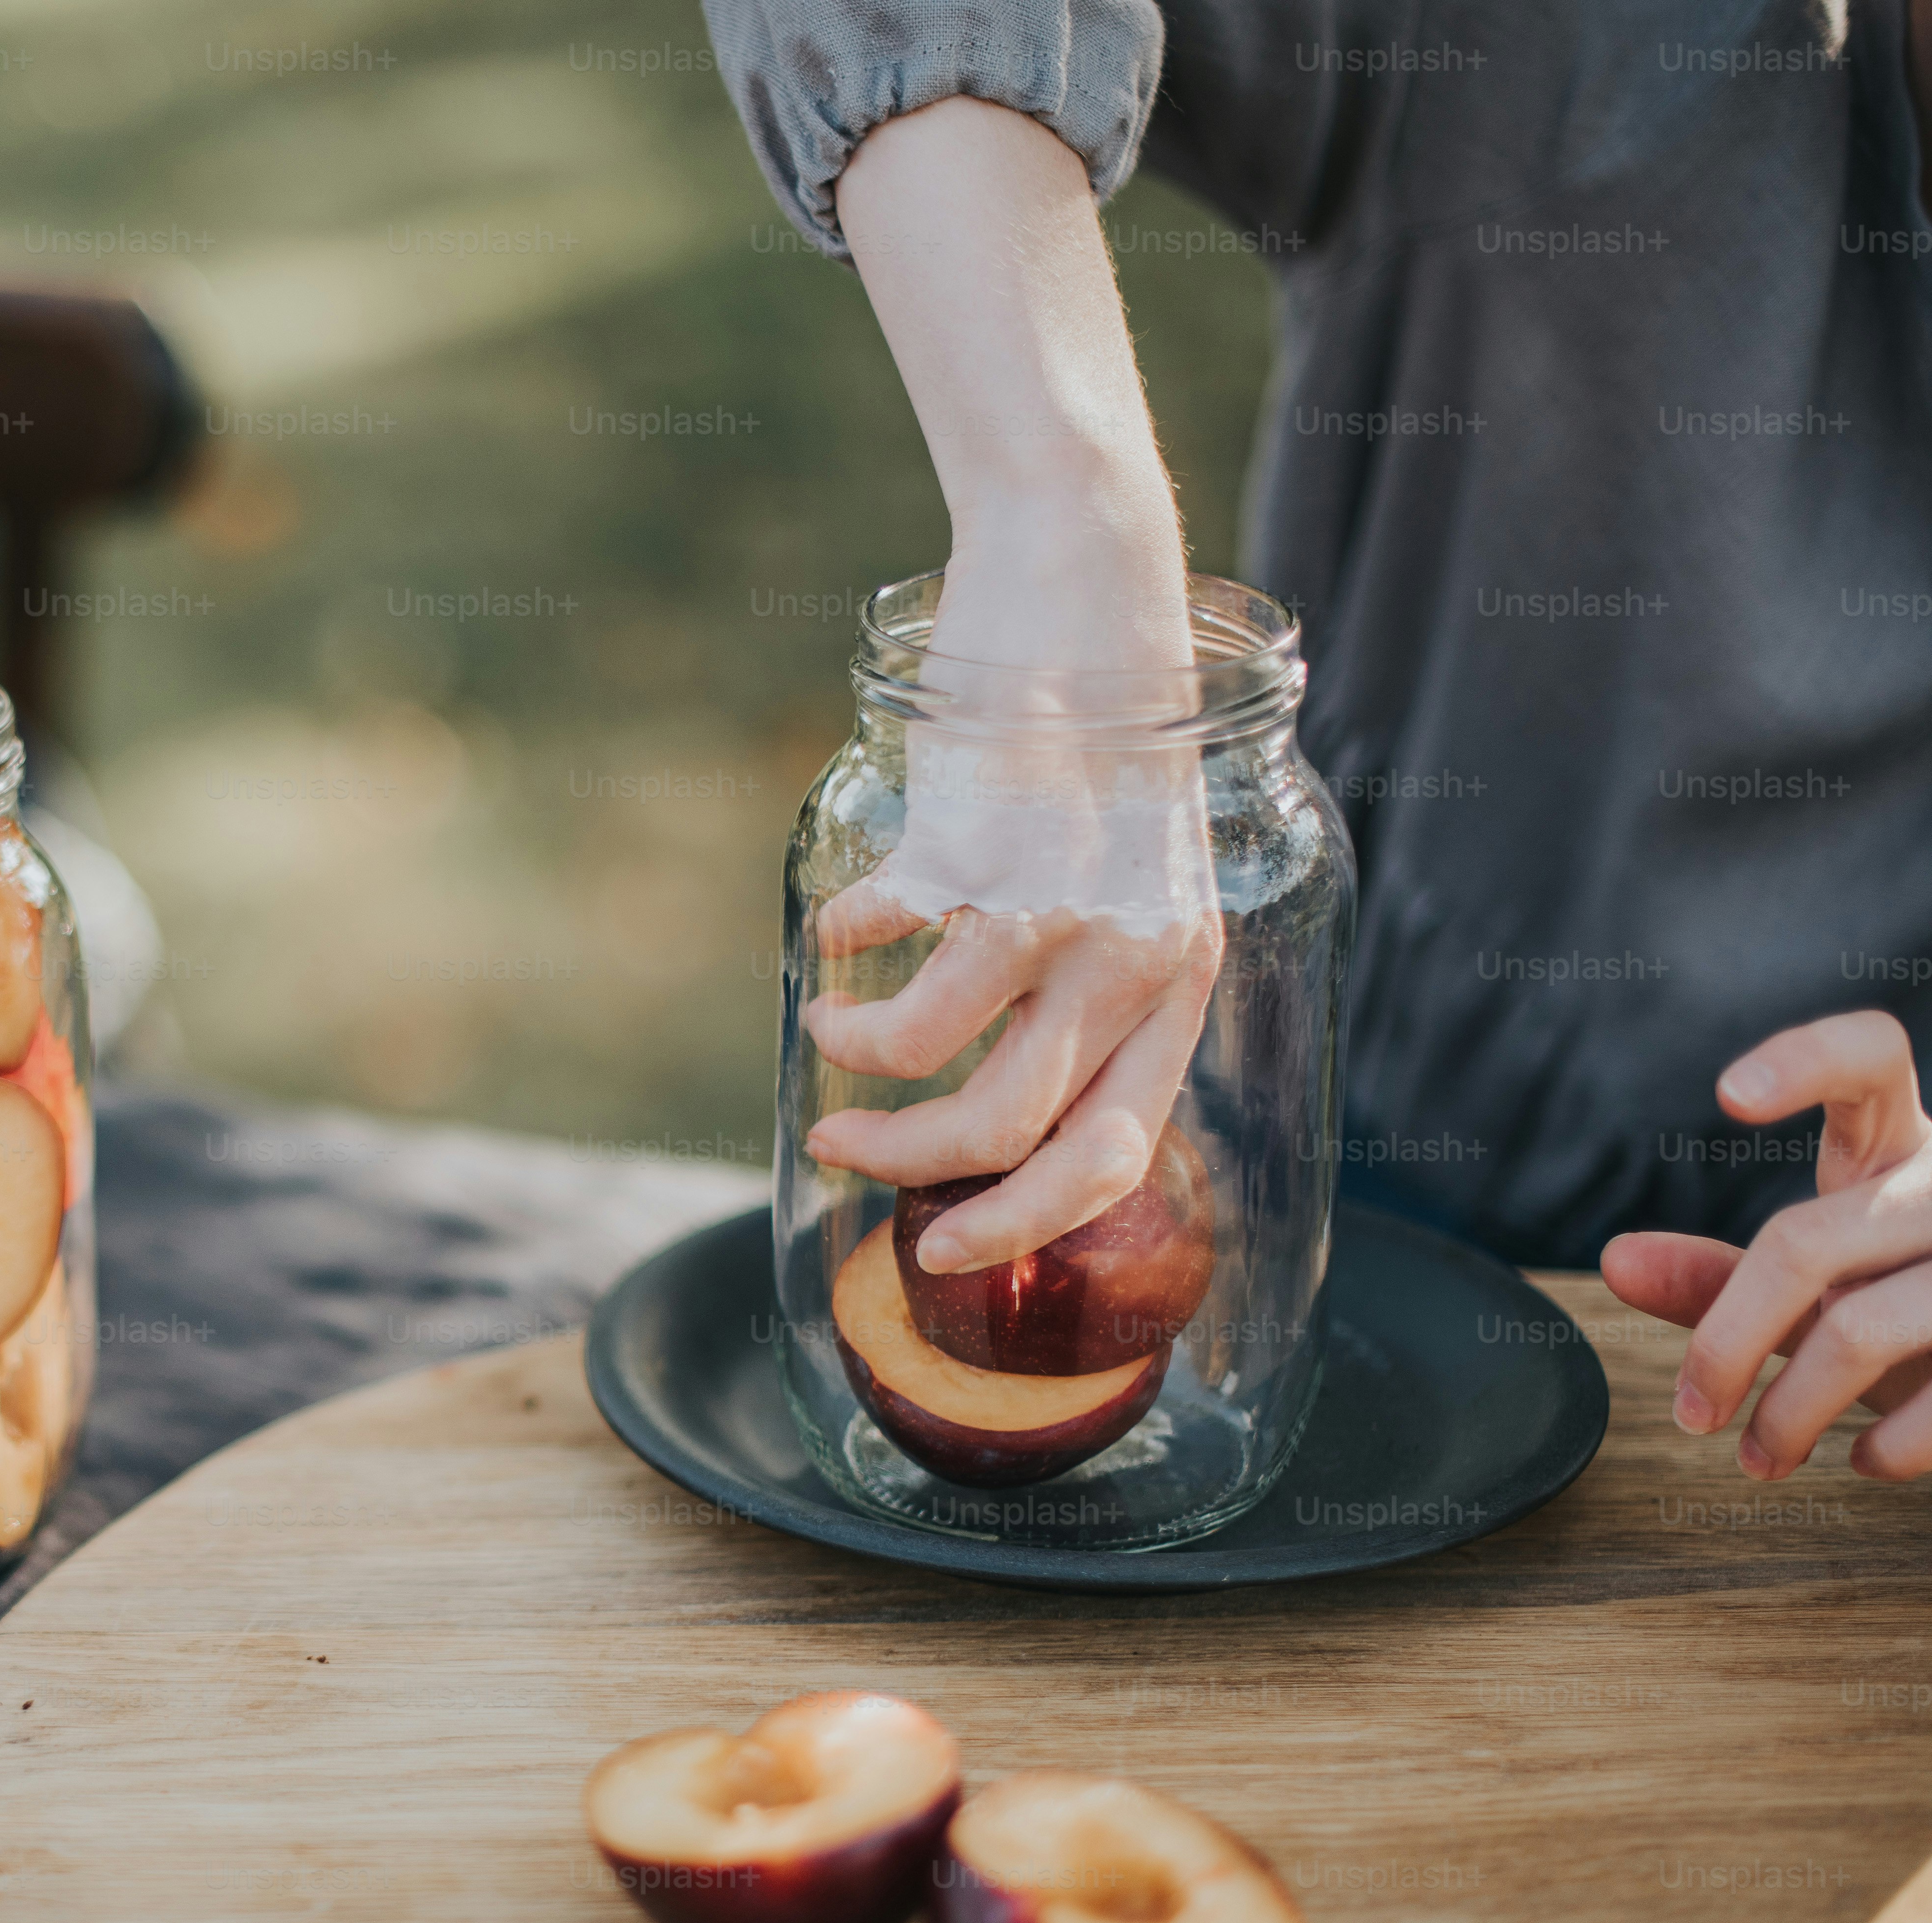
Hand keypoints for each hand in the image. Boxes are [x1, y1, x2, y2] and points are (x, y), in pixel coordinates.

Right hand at [802, 505, 1221, 1272]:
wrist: (1085, 586)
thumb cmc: (1096, 733)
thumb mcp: (1128, 875)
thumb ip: (1084, 976)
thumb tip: (989, 1082)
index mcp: (1180, 979)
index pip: (1112, 1157)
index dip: (1020, 1225)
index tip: (938, 1245)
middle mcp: (1132, 958)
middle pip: (1010, 1133)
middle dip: (907, 1165)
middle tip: (847, 1148)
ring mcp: (1057, 905)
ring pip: (933, 1063)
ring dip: (860, 1063)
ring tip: (834, 1028)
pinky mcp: (978, 851)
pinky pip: (882, 942)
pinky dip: (843, 946)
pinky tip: (842, 924)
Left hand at [1602, 1011, 1931, 1478]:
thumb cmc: (1905, 1310)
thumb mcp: (1821, 1285)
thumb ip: (1721, 1276)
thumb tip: (1616, 1260)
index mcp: (1901, 1147)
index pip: (1871, 1060)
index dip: (1807, 1059)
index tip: (1727, 1095)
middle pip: (1803, 1244)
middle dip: (1725, 1345)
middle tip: (1691, 1417)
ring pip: (1861, 1329)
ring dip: (1790, 1415)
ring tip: (1758, 1461)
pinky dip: (1889, 1448)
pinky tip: (1863, 1463)